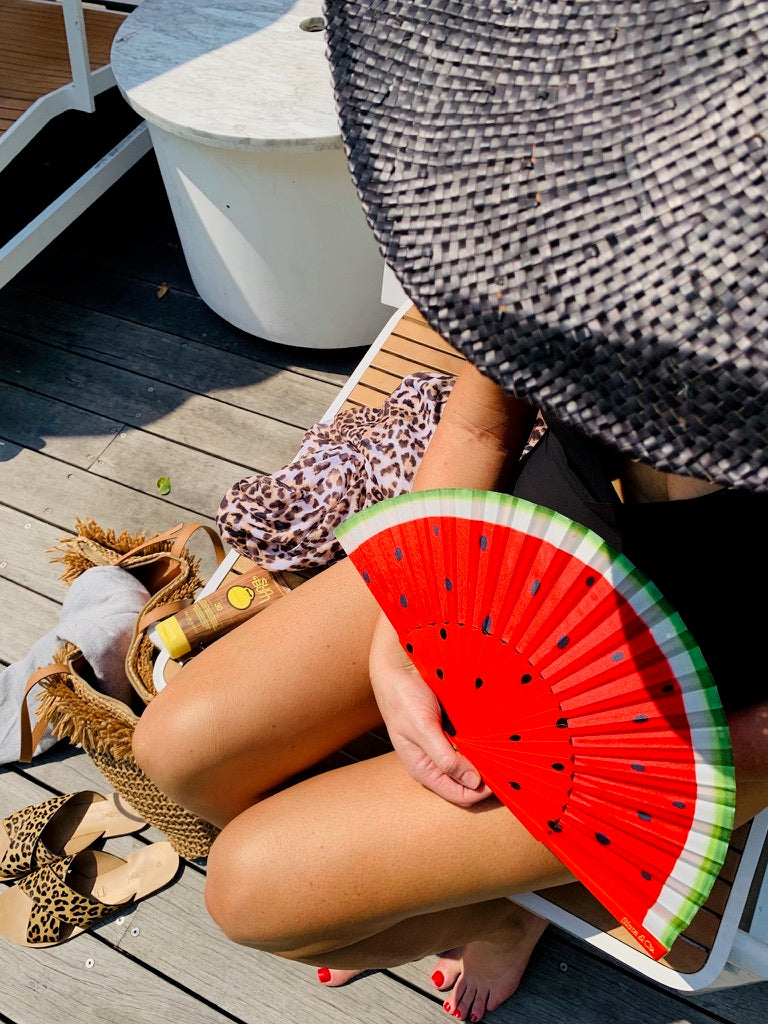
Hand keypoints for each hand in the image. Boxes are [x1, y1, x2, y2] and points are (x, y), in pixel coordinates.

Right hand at [369, 614, 491, 805]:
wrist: (400, 667)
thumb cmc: (403, 699)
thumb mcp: (422, 729)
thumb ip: (445, 757)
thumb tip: (474, 782)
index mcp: (424, 769)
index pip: (460, 795)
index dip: (482, 792)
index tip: (502, 778)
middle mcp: (436, 762)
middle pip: (469, 782)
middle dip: (488, 777)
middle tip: (510, 765)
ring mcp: (446, 745)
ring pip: (474, 763)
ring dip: (488, 759)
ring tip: (506, 750)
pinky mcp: (453, 729)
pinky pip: (473, 743)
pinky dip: (485, 742)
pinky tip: (496, 734)